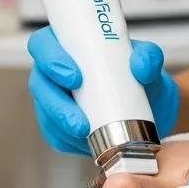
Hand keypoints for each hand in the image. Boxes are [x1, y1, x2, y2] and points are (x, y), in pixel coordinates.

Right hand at [26, 27, 179, 155]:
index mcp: (67, 46)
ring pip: (45, 112)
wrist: (149, 108)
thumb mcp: (148, 62)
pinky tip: (83, 143)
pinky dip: (68, 140)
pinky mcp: (57, 126)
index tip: (75, 76)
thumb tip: (140, 66)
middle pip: (39, 83)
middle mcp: (53, 71)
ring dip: (61, 125)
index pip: (44, 44)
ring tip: (85, 133)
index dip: (51, 58)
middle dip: (55, 102)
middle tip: (79, 117)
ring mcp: (52, 100)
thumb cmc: (139, 76)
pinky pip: (55, 135)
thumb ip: (148, 57)